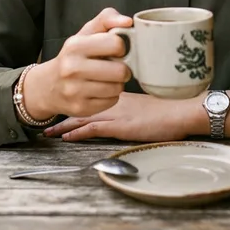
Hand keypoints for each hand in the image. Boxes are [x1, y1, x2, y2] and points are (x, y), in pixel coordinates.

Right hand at [24, 8, 132, 119]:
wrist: (47, 85)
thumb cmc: (73, 56)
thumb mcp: (86, 32)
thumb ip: (107, 19)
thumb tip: (128, 22)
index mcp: (75, 46)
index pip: (116, 44)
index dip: (121, 47)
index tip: (116, 50)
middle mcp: (72, 69)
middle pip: (120, 70)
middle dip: (123, 69)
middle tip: (116, 67)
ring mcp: (75, 91)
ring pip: (117, 88)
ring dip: (117, 83)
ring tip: (108, 78)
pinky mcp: (80, 108)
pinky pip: (111, 101)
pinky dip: (111, 96)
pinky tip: (101, 90)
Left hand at [44, 92, 204, 142]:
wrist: (181, 110)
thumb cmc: (171, 107)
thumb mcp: (150, 102)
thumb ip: (136, 104)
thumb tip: (132, 110)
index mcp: (122, 94)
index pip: (93, 93)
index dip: (78, 98)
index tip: (64, 101)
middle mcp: (115, 101)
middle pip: (83, 103)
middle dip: (65, 110)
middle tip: (48, 116)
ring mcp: (117, 113)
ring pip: (84, 116)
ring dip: (65, 125)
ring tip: (50, 131)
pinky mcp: (120, 126)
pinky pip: (93, 129)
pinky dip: (78, 133)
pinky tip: (67, 137)